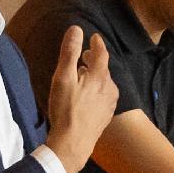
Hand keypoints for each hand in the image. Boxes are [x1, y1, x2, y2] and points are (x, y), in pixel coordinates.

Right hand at [42, 25, 119, 167]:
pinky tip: (87, 96)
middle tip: (85, 56)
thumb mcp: (63, 78)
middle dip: (95, 60)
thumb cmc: (65, 109)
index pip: (102, 53)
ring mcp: (110, 103)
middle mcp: (110, 88)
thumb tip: (76, 29)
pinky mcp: (106, 115)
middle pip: (103, 68)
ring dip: (95, 76)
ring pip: (104, 83)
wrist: (73, 144)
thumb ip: (69, 53)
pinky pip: (104, 96)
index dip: (97, 43)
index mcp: (100, 76)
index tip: (94, 37)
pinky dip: (96, 89)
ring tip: (83, 76)